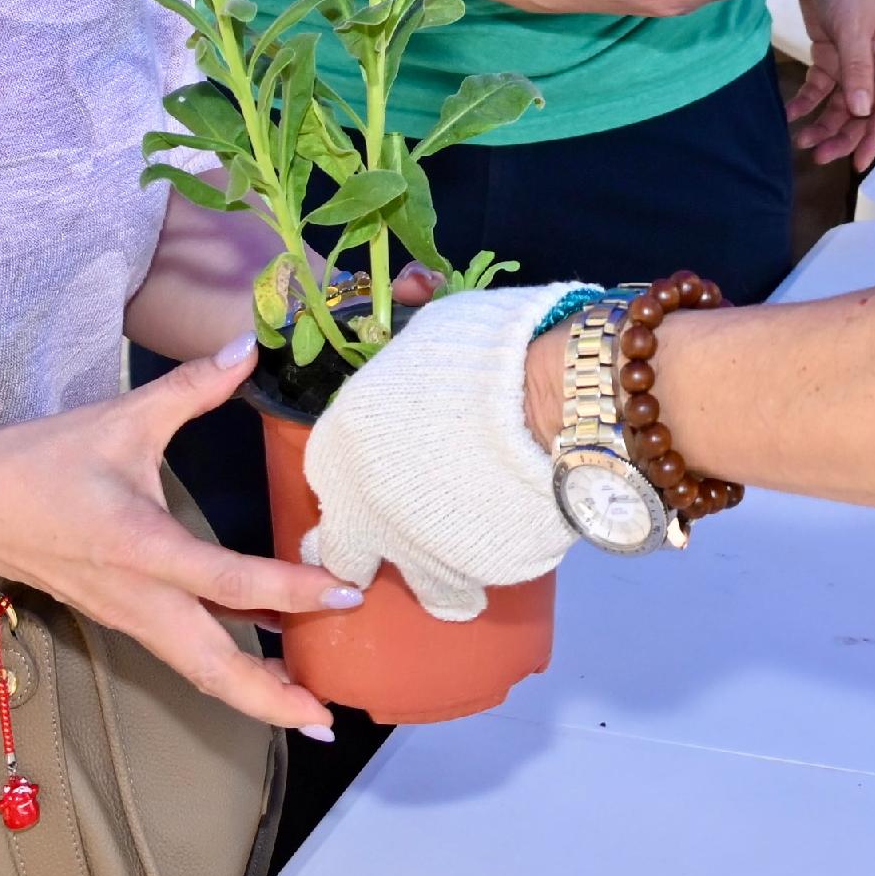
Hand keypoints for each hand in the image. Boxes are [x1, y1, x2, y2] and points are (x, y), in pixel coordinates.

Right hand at [0, 341, 357, 733]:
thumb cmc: (41, 461)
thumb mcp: (121, 417)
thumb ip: (192, 387)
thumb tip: (249, 346)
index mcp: (141, 546)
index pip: (228, 581)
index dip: (292, 590)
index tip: (346, 593)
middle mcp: (138, 596)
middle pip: (211, 666)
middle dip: (271, 697)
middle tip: (328, 716)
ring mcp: (127, 616)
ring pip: (196, 671)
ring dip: (252, 695)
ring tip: (308, 711)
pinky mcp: (122, 619)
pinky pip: (181, 656)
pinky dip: (224, 671)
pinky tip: (264, 669)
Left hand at [300, 283, 590, 619]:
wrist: (551, 400)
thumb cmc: (482, 352)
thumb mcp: (425, 330)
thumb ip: (401, 345)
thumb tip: (409, 293)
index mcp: (342, 450)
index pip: (322, 482)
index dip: (346, 484)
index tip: (362, 487)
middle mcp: (367, 513)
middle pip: (345, 554)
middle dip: (362, 550)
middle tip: (396, 532)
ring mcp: (422, 553)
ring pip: (419, 582)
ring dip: (435, 567)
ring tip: (460, 544)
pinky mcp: (476, 573)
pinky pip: (476, 575)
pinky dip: (487, 560)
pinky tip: (504, 534)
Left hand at [782, 0, 874, 168]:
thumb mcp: (852, 27)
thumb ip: (857, 71)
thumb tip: (861, 112)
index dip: (873, 137)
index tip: (859, 165)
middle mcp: (873, 61)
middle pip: (861, 110)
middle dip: (842, 135)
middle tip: (817, 156)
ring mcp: (850, 55)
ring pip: (839, 101)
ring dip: (822, 121)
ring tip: (800, 140)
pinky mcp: (828, 47)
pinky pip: (820, 83)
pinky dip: (807, 99)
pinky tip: (791, 112)